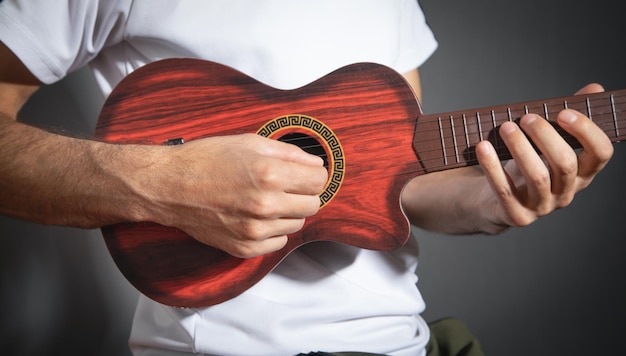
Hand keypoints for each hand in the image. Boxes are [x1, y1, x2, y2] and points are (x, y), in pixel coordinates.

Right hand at [138, 133, 327, 257]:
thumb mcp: (250, 143)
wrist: (169, 186)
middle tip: (284, 185)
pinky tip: (256, 216)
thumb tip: (317, 165)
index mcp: (269, 175)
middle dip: (303, 193)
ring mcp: (255, 230)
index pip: (319, 181)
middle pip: (313, 205)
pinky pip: (279, 242)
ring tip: (265, 199)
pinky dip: (273, 230)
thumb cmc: (206, 160)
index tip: (303, 173)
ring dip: (288, 212)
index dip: (312, 174)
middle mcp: (265, 205)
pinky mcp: (244, 247)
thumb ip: (290, 154)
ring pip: (297, 224)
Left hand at [474, 84, 613, 230]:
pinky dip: (493, 167)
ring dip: (520, 148)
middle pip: (565, 164)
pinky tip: (483, 147)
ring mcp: (541, 207)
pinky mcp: (516, 215)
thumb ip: (569, 119)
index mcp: (581, 173)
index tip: (565, 113)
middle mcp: (566, 193)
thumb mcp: (547, 143)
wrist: (494, 202)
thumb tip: (593, 89)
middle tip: (526, 118)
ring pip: (537, 178)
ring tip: (505, 127)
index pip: (600, 154)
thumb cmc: (525, 166)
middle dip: (546, 137)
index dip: (587, 132)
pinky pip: (504, 191)